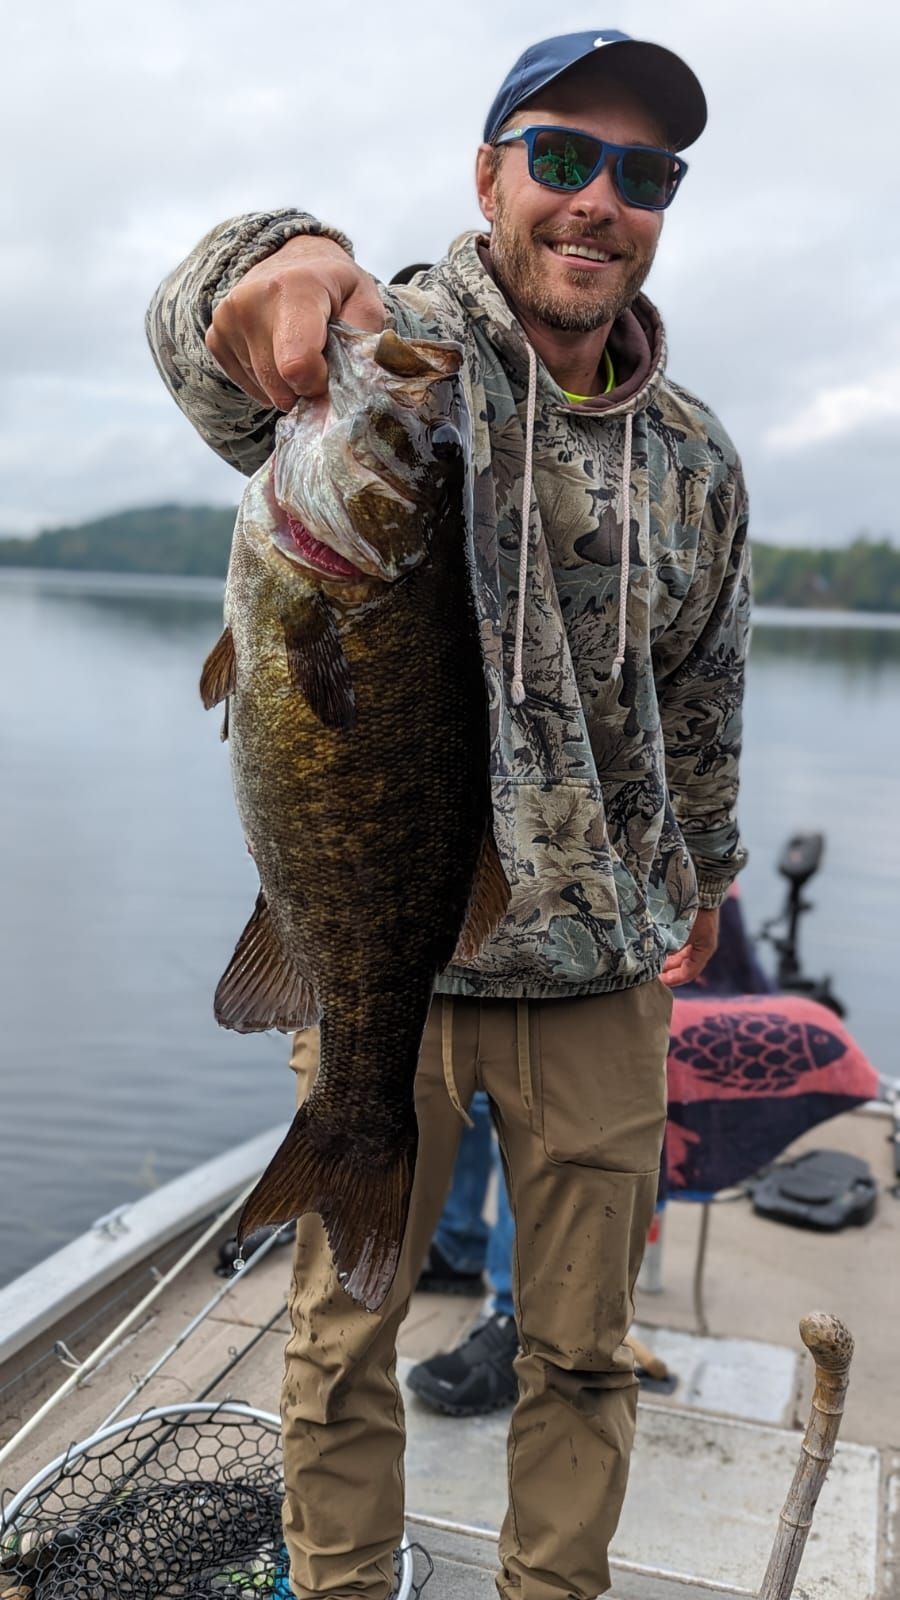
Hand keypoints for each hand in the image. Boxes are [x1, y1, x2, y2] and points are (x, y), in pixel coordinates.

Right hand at [206, 235, 385, 409]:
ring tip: (297, 348)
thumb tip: (351, 389)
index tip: (329, 368)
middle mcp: (250, 301)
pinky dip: (268, 382)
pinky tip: (277, 352)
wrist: (295, 261)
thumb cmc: (336, 287)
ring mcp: (227, 319)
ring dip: (288, 383)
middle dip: (305, 387)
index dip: (319, 383)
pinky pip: (247, 386)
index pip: (297, 365)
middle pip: (280, 386)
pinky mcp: (215, 336)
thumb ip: (364, 345)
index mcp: (293, 289)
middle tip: (319, 360)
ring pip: (264, 390)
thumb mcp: (366, 303)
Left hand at [660, 906, 719, 987]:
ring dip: (669, 959)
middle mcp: (704, 944)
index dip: (674, 980)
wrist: (702, 883)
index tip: (659, 982)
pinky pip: (682, 943)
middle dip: (669, 971)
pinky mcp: (694, 925)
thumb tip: (654, 959)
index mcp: (705, 948)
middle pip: (686, 965)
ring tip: (653, 961)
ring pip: (683, 954)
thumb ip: (668, 947)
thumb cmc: (691, 908)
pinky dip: (671, 948)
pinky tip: (658, 946)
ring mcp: (700, 934)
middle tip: (652, 974)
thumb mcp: (678, 932)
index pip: (689, 973)